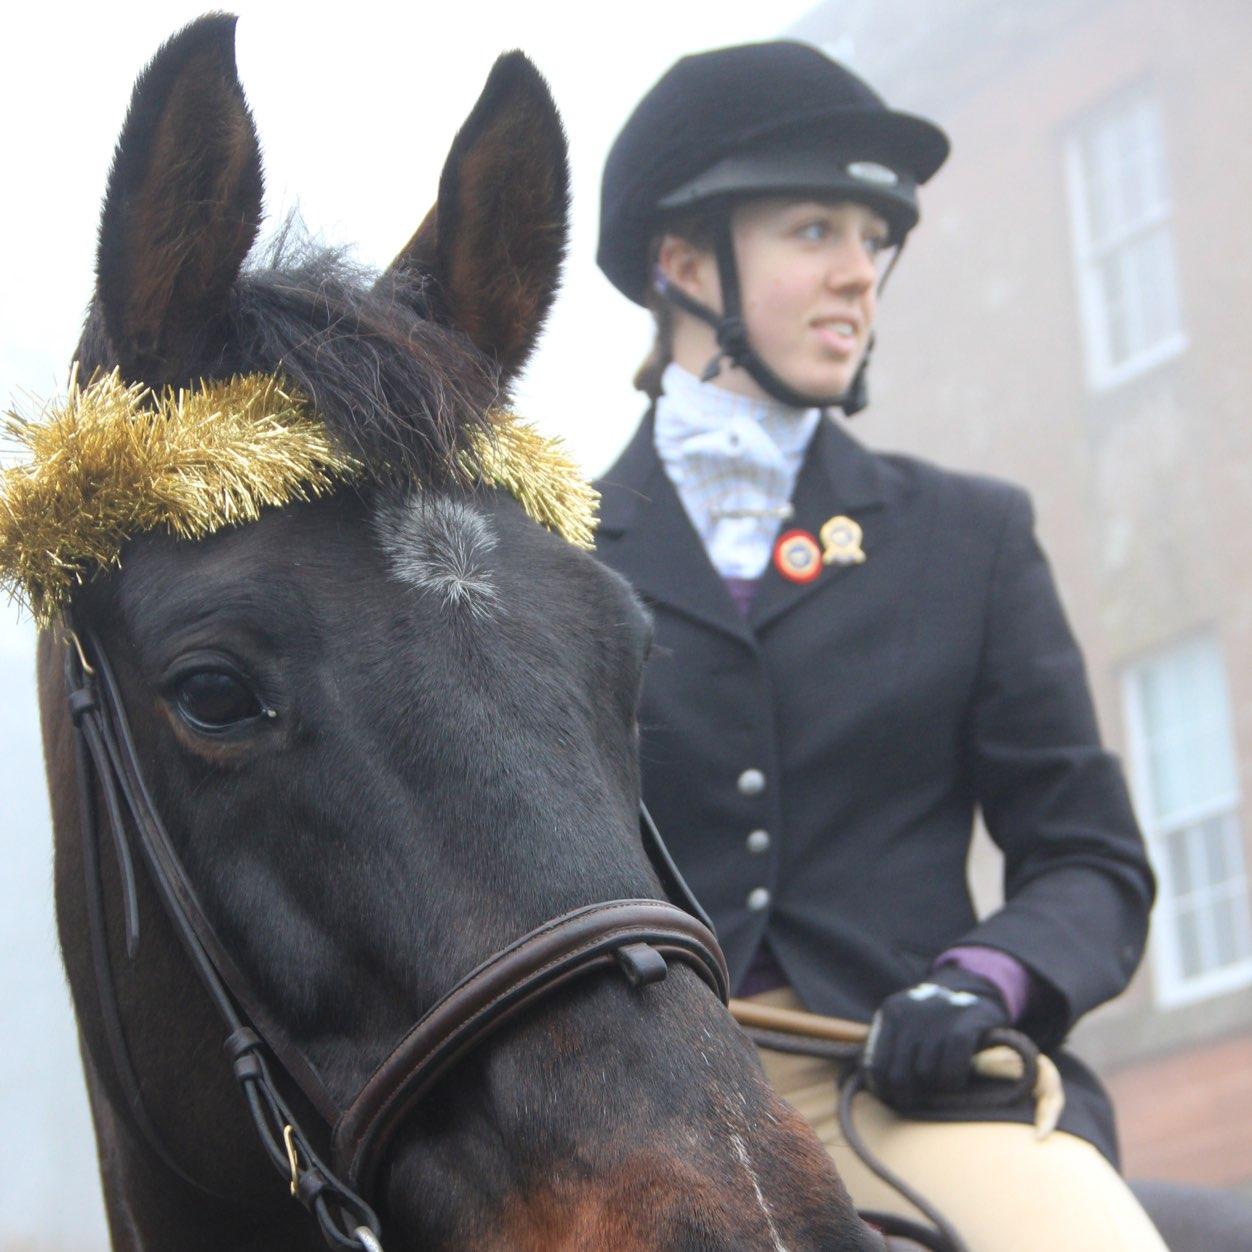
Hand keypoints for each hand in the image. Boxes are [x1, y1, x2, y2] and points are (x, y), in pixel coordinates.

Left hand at [863, 965, 1008, 1108]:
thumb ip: (888, 1045)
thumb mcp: (905, 1021)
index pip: (876, 1065)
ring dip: (935, 1086)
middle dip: (908, 1096)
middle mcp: (912, 1013)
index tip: (892, 1100)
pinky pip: (952, 1069)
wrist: (975, 989)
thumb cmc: (934, 1018)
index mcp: (892, 1012)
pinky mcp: (966, 1025)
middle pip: (899, 1075)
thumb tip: (872, 1083)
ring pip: (926, 1074)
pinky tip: (957, 1080)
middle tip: (917, 1101)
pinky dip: (954, 1082)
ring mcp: (939, 1018)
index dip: (883, 1090)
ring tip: (940, 1081)